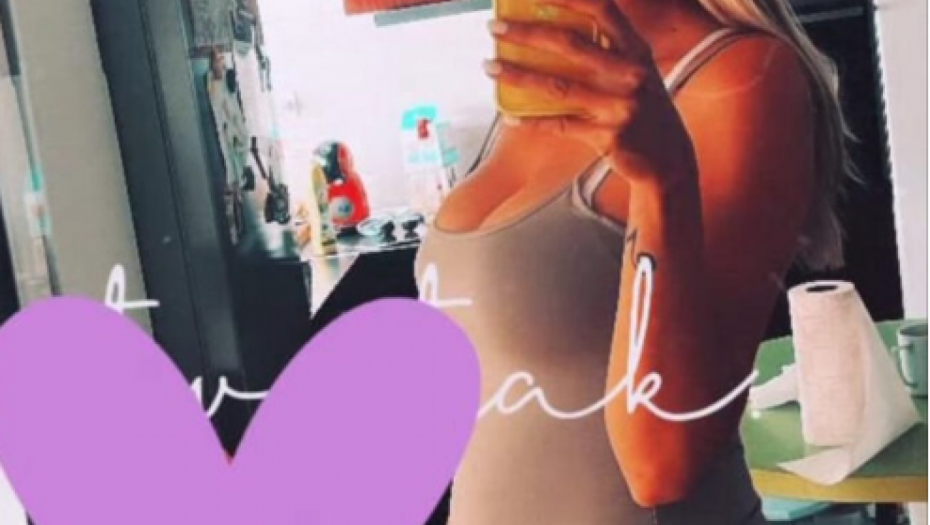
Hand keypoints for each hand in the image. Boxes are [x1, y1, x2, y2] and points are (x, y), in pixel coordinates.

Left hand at [486, 0, 697, 188]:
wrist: (666, 159)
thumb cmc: (640, 108)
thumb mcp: (634, 72)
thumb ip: (608, 50)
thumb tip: (553, 30)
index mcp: (636, 50)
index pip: (601, 9)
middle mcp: (630, 73)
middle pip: (569, 44)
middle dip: (526, 32)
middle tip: (494, 26)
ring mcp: (619, 106)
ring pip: (557, 86)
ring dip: (517, 75)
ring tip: (489, 66)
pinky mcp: (607, 136)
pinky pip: (560, 125)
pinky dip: (531, 121)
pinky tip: (509, 115)